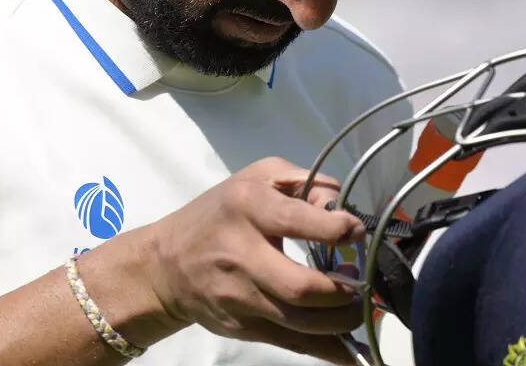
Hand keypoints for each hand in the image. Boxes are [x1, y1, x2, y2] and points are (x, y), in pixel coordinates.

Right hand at [143, 157, 367, 362]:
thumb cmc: (219, 213)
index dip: (336, 229)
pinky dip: (327, 351)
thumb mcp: (257, 177)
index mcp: (247, 208)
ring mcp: (239, 297)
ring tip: (355, 306)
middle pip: (301, 287)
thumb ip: (305, 181)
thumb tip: (342, 207)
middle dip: (343, 291)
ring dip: (341, 320)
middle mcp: (240, 254)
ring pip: (300, 322)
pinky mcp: (241, 327)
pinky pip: (291, 344)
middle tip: (360, 282)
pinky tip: (352, 352)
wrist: (165, 264)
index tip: (356, 232)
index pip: (296, 221)